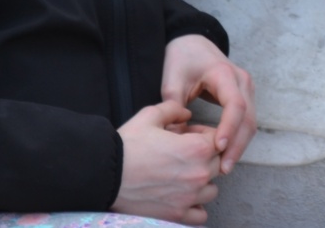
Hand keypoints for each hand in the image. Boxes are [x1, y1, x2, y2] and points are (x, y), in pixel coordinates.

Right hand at [113, 101, 221, 223]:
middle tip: (183, 153)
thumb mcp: (151, 115)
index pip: (219, 140)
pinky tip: (183, 197)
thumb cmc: (128, 145)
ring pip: (212, 189)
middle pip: (217, 164)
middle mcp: (199, 174)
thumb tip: (187, 115)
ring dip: (202, 182)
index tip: (189, 135)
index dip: (204, 134)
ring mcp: (190, 198)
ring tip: (183, 175)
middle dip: (204, 156)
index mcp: (197, 149)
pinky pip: (201, 215)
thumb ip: (174, 109)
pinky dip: (196, 207)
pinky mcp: (177, 215)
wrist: (105, 175)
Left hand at [161, 35, 257, 173]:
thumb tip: (176, 136)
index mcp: (224, 73)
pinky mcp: (244, 96)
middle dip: (237, 145)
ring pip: (251, 122)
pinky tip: (226, 154)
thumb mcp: (172, 80)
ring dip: (240, 145)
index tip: (217, 147)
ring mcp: (246, 89)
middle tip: (223, 168)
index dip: (229, 127)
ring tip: (225, 167)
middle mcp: (242, 81)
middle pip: (248, 117)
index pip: (235, 104)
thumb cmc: (182, 59)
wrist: (192, 43)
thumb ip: (173, 107)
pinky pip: (246, 121)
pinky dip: (239, 138)